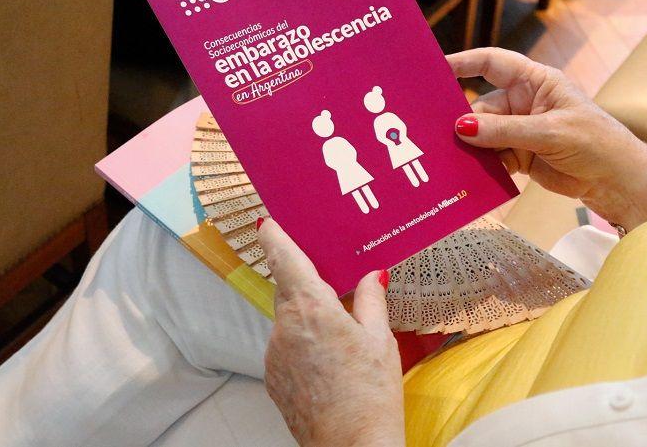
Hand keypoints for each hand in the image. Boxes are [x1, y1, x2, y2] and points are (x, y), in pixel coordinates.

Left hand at [258, 219, 404, 446]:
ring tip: (340, 343)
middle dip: (306, 286)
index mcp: (311, 307)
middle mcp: (284, 326)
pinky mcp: (272, 377)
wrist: (351, 446)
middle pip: (288, 290)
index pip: (283, 258)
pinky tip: (328, 366)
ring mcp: (274, 354)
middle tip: (334, 290)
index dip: (273, 236)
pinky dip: (301, 347)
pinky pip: (284, 348)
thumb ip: (371, 300)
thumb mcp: (380, 340)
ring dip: (307, 321)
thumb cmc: (371, 393)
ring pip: (288, 322)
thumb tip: (372, 275)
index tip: (266, 222)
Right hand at [449, 47, 646, 231]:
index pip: (491, 63)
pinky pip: (489, 157)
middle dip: (461, 121)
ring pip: (480, 135)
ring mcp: (518, 130)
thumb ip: (505, 131)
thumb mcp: (551, 133)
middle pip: (479, 106)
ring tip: (447, 159)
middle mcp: (523, 102)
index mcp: (535, 82)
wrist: (618, 181)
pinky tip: (465, 174)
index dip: (463, 62)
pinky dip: (478, 166)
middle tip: (435, 133)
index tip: (435, 69)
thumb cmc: (597, 143)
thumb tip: (462, 128)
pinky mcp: (517, 156)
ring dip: (468, 148)